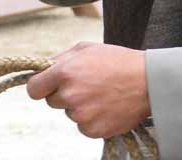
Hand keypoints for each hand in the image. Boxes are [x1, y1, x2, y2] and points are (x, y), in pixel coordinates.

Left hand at [27, 42, 149, 139]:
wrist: (147, 82)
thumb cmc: (115, 60)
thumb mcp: (84, 49)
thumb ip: (60, 60)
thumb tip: (43, 70)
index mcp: (64, 73)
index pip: (34, 89)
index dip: (39, 86)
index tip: (45, 86)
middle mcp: (70, 96)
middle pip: (51, 101)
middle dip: (62, 94)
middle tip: (83, 85)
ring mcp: (82, 115)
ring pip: (69, 113)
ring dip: (78, 106)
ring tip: (99, 93)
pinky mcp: (94, 131)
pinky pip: (83, 126)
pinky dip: (91, 119)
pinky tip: (105, 106)